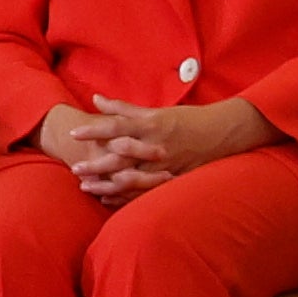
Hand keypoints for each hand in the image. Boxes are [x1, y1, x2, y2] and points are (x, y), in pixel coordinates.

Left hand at [56, 101, 263, 201]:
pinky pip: (145, 190)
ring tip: (86, 186)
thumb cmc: (187, 119)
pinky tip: (108, 198)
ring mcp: (165, 164)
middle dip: (96, 164)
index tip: (74, 134)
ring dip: (106, 183)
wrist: (223, 133)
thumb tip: (96, 99)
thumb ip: (124, 108)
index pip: (117, 126)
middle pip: (121, 156)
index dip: (94, 130)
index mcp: (152, 125)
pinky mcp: (172, 178)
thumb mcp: (156, 111)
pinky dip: (125, 196)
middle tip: (75, 169)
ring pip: (131, 177)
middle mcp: (156, 145)